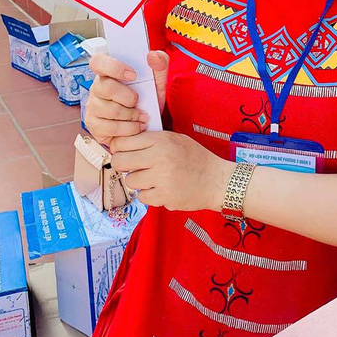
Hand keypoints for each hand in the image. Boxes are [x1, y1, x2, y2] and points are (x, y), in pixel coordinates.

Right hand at [85, 50, 169, 146]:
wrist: (147, 124)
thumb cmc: (146, 98)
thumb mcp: (156, 81)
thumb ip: (159, 64)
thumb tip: (153, 55)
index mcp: (107, 72)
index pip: (98, 61)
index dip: (114, 67)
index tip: (133, 75)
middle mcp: (97, 88)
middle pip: (106, 87)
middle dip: (128, 97)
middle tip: (139, 101)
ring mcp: (93, 107)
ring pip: (109, 110)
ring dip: (131, 115)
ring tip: (142, 116)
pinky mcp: (94, 124)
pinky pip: (110, 127)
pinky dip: (129, 128)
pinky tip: (137, 126)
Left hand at [111, 131, 231, 211]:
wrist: (217, 181)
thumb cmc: (196, 158)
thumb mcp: (176, 139)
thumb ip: (151, 140)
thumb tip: (122, 144)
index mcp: (161, 140)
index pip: (122, 142)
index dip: (119, 149)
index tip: (124, 153)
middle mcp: (159, 157)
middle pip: (119, 162)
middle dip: (123, 165)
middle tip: (133, 167)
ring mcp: (162, 178)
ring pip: (130, 181)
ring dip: (139, 181)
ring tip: (154, 179)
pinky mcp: (165, 197)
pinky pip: (142, 197)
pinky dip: (149, 195)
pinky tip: (162, 189)